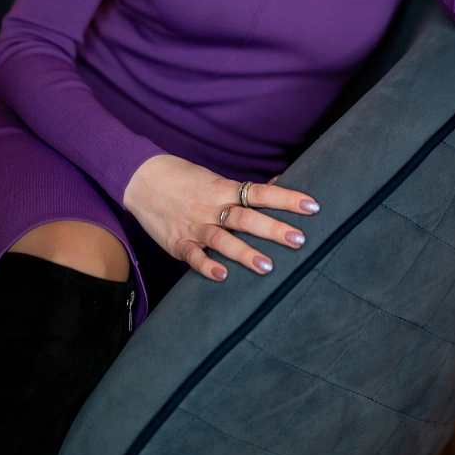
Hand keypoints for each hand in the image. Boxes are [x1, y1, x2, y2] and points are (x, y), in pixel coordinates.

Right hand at [122, 155, 317, 281]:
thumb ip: (244, 189)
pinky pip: (193, 255)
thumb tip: (279, 183)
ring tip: (268, 266)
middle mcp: (212, 208)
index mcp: (224, 189)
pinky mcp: (178, 242)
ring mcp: (195, 225)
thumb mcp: (215, 180)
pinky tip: (222, 276)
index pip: (261, 193)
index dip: (287, 199)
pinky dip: (206, 265)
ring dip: (245, 253)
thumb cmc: (184, 179)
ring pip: (223, 239)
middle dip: (273, 229)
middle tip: (299, 240)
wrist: (142, 179)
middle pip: (246, 218)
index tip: (312, 206)